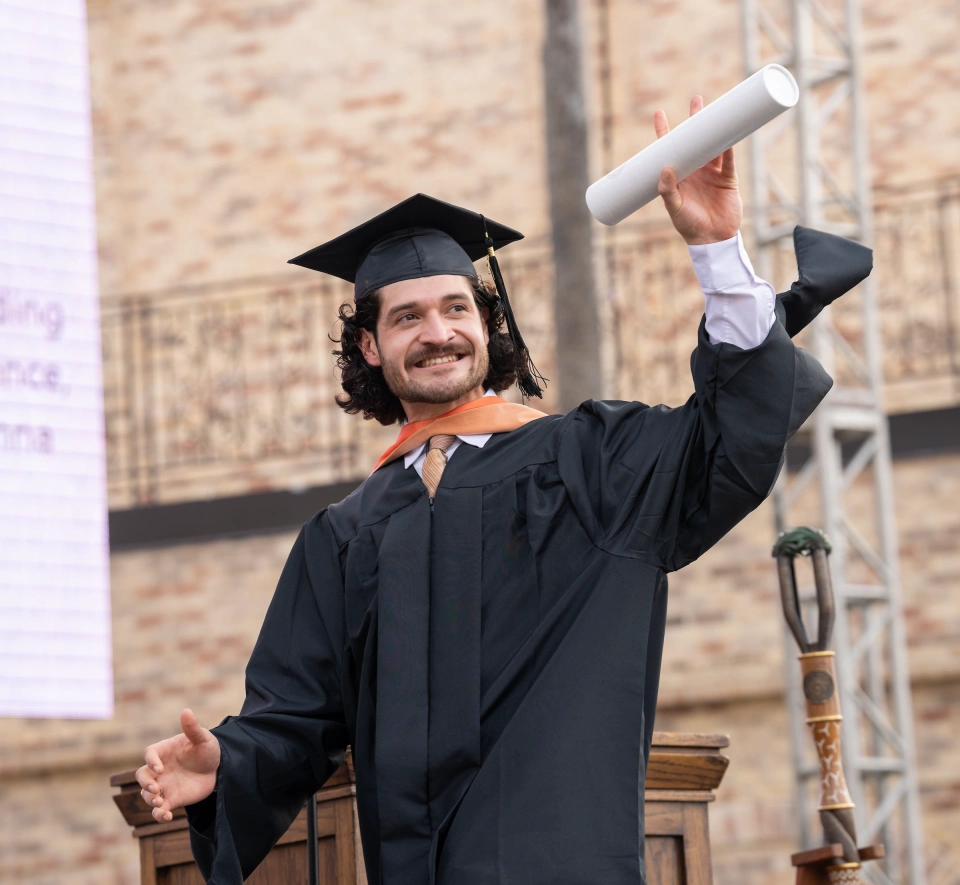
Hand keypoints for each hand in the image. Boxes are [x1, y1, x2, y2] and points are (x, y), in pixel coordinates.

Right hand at [136, 709, 220, 822]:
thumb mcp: (203, 738)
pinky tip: (167, 816)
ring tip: (161, 803)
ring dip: (151, 800)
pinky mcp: (171, 799)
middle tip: (157, 788)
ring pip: (147, 795)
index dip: (151, 761)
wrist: (219, 769)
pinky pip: (159, 810)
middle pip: (141, 776)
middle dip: (145, 783)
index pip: (149, 754)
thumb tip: (186, 711)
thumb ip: (192, 728)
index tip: (160, 768)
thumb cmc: (208, 750)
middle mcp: (160, 769)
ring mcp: (164, 785)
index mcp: (164, 751)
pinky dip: (159, 815)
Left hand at [654, 95, 741, 244]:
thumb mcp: (674, 208)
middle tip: (696, 100)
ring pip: (713, 144)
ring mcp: (712, 173)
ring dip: (713, 127)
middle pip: (694, 140)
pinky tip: (729, 133)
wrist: (712, 239)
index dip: (665, 131)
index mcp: (679, 176)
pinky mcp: (728, 179)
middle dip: (695, 120)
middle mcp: (695, 171)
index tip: (659, 113)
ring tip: (712, 109)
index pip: (669, 148)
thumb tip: (664, 167)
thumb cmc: (689, 225)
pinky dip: (729, 146)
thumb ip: (667, 190)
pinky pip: (729, 158)